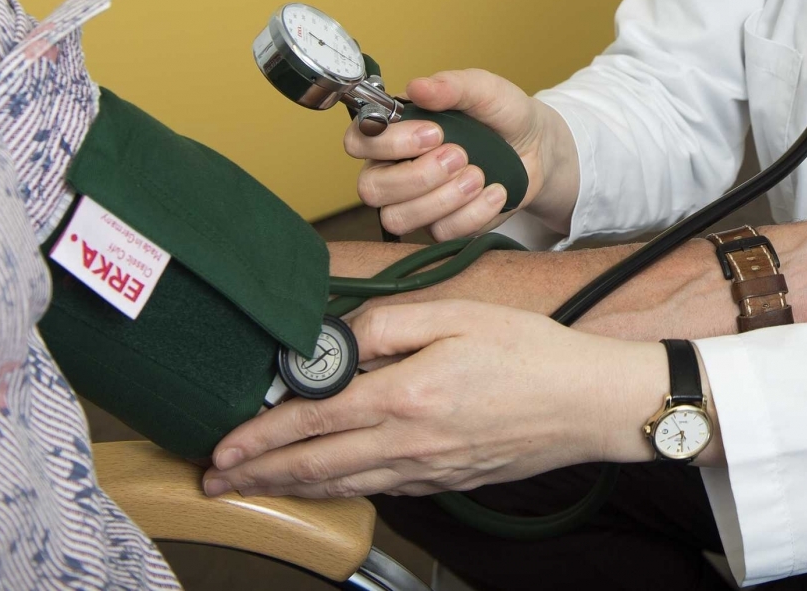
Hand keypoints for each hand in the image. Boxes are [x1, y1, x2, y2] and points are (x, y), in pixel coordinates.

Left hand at [202, 302, 660, 499]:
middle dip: (259, 474)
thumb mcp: (459, 315)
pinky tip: (329, 482)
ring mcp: (428, 470)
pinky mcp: (446, 482)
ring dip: (292, 487)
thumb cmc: (532, 352)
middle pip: (316, 465)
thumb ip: (391, 322)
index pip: (314, 421)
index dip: (261, 435)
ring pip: (344, 486)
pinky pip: (380, 491)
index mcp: (407, 395)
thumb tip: (341, 340)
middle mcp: (410, 443)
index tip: (225, 446)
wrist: (589, 403)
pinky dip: (342, 490)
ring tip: (257, 486)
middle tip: (217, 480)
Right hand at [346, 69, 577, 239]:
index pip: (358, 142)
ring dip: (443, 198)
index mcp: (394, 131)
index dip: (389, 143)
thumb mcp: (485, 90)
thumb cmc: (501, 114)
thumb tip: (418, 86)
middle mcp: (394, 169)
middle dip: (418, 175)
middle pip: (371, 188)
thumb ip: (453, 86)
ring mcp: (414, 202)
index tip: (434, 133)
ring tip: (479, 174)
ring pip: (398, 218)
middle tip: (461, 155)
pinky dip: (473, 213)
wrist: (537, 146)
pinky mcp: (441, 226)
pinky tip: (495, 191)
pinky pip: (440, 233)